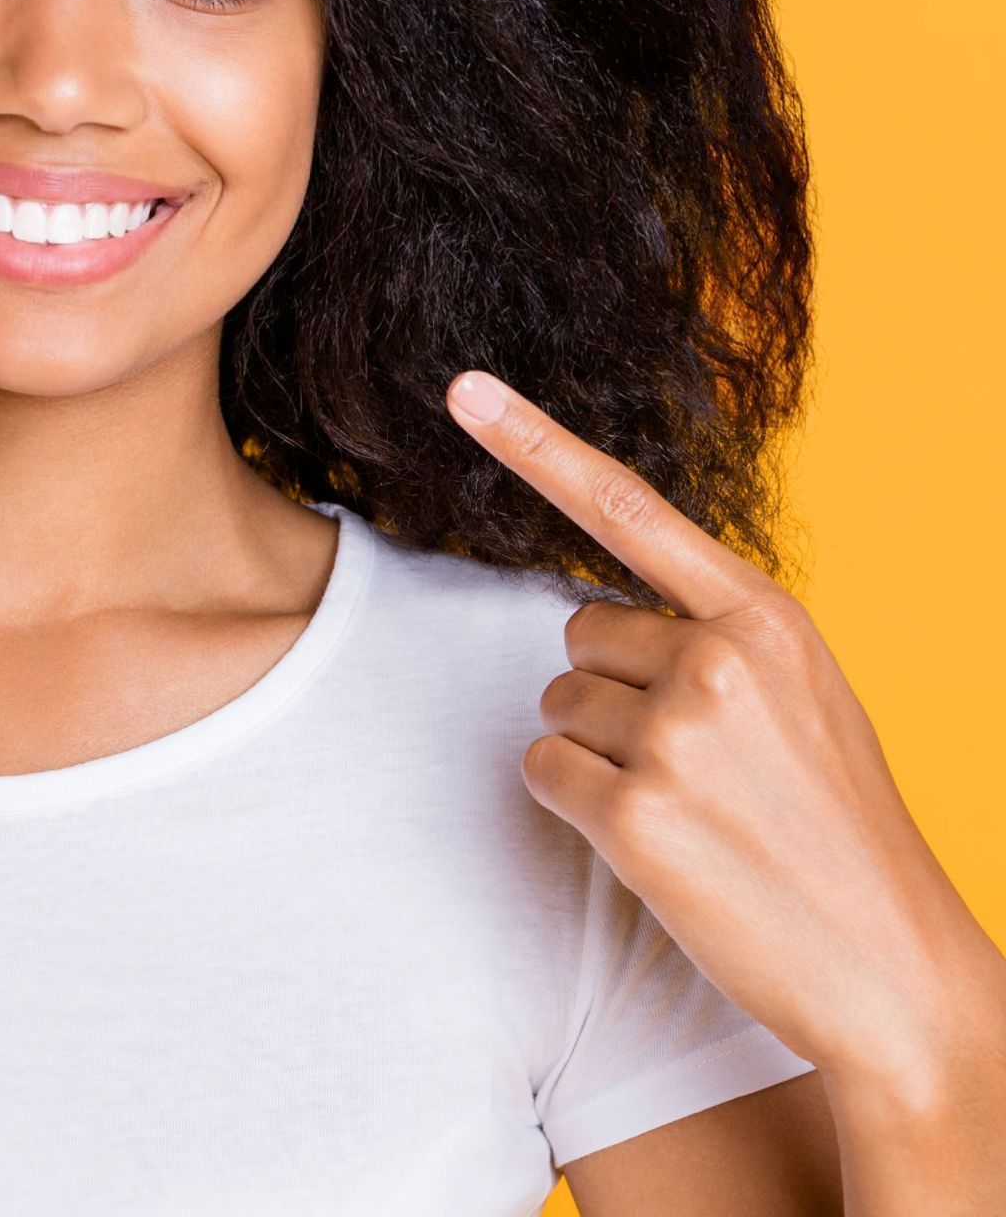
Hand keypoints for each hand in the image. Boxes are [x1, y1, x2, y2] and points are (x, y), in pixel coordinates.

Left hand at [445, 367, 997, 1089]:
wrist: (896, 971)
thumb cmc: (835, 827)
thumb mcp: (803, 696)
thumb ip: (714, 635)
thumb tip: (594, 612)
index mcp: (764, 618)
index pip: (626, 509)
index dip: (536, 444)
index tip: (466, 391)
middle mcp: (717, 661)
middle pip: (575, 635)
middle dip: (611, 691)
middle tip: (695, 763)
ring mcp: (675, 738)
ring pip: (556, 706)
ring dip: (599, 755)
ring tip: (693, 808)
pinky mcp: (635, 817)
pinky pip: (543, 771)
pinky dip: (578, 807)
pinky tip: (658, 845)